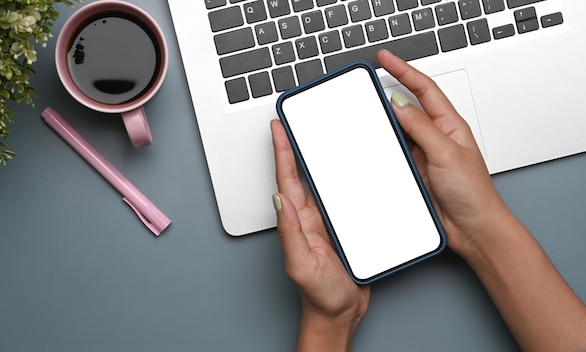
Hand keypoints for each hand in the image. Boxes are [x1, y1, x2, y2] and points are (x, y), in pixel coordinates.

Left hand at [271, 119, 369, 351]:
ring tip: (319, 134)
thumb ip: (290, 232)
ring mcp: (327, 222)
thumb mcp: (303, 264)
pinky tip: (350, 168)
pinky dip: (344, 180)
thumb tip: (278, 199)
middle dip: (296, 146)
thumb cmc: (321, 296)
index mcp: (298, 222)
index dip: (282, 152)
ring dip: (319, 158)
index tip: (277, 128)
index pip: (287, 179)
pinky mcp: (345, 228)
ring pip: (323, 182)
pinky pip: (344, 197)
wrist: (340, 314)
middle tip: (295, 121)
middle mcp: (310, 218)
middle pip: (303, 174)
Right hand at [377, 51, 585, 349]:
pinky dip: (380, 149)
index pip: (424, 89)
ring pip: (396, 132)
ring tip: (364, 117)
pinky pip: (392, 155)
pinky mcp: (412, 173)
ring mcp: (422, 155)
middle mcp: (435, 137)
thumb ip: (422, 127)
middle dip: (388, 94)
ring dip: (382, 124)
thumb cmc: (474, 194)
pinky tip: (371, 148)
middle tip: (366, 86)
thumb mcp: (447, 153)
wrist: (473, 229)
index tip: (385, 59)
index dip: (404, 70)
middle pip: (407, 107)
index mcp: (449, 125)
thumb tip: (400, 105)